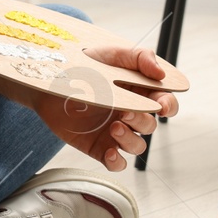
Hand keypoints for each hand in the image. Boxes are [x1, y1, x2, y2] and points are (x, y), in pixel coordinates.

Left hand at [30, 44, 179, 171]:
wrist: (49, 78)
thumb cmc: (83, 63)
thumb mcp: (112, 53)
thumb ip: (140, 57)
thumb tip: (161, 73)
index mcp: (139, 92)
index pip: (165, 103)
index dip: (168, 106)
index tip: (161, 105)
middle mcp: (130, 113)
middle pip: (151, 125)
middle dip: (143, 120)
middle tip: (126, 111)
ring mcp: (114, 131)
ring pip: (137, 146)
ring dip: (130, 139)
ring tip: (115, 127)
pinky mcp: (98, 146)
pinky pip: (116, 163)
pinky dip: (117, 163)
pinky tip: (111, 154)